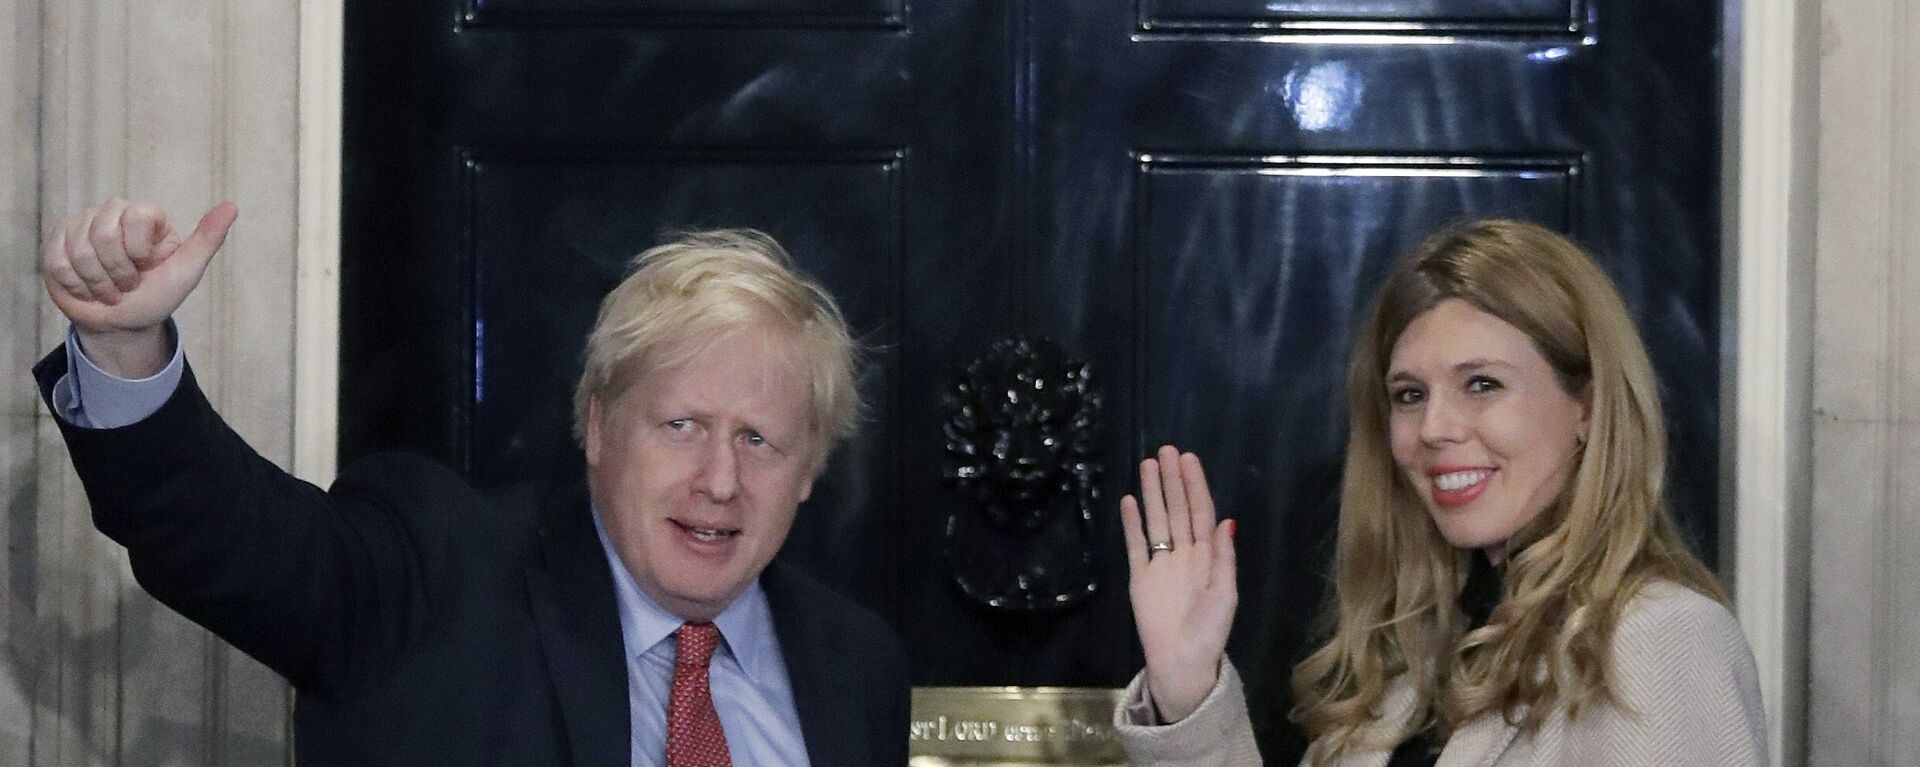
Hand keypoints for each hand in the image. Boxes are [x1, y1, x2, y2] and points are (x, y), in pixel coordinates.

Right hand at [41, 198, 237, 376]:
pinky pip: (57, 260)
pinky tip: (87, 288)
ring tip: (109, 289)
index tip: (147, 268)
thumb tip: (232, 207)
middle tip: (127, 284)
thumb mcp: (187, 271)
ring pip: (79, 249)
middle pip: (104, 234)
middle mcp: (113, 212)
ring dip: (97, 282)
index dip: (139, 251)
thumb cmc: (158, 295)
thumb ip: (208, 239)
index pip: (137, 216)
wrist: (123, 324)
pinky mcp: (56, 241)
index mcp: (146, 215)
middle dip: (117, 271)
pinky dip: (76, 284)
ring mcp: (81, 224)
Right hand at [1120, 445, 1236, 722]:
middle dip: (1173, 480)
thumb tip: (1227, 520)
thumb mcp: (1226, 594)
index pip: (1201, 512)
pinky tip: (1128, 500)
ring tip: (1147, 464)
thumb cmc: (1210, 630)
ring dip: (1152, 493)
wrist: (1182, 660)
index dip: (1196, 486)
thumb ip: (1224, 557)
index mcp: (1208, 556)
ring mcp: (1161, 563)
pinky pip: (1135, 544)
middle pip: (1178, 509)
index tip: (1189, 460)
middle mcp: (1184, 553)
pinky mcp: (1140, 576)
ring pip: (1157, 519)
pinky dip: (1132, 523)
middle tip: (1167, 450)